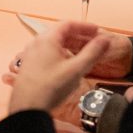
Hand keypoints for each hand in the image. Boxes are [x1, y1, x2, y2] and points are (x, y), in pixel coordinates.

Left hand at [7, 21, 132, 79]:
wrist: (27, 108)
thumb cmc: (50, 87)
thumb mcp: (76, 69)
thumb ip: (92, 52)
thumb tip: (105, 40)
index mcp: (47, 39)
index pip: (68, 24)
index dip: (84, 26)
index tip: (96, 31)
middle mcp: (36, 43)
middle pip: (60, 33)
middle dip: (78, 36)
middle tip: (92, 43)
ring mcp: (30, 54)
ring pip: (53, 44)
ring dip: (69, 46)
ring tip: (82, 54)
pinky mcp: (28, 66)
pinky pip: (46, 53)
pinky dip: (60, 54)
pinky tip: (67, 65)